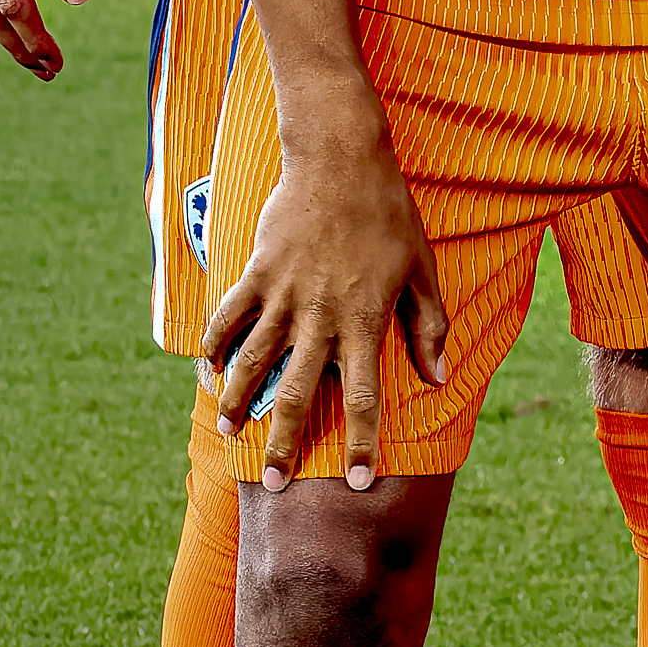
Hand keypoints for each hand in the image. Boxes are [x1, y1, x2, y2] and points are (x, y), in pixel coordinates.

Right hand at [202, 129, 448, 489]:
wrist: (341, 161)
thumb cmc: (390, 216)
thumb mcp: (422, 270)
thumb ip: (429, 326)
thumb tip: (437, 379)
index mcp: (367, 322)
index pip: (366, 397)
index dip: (364, 442)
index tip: (362, 483)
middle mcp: (322, 317)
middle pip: (300, 393)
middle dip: (286, 443)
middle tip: (275, 484)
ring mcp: (284, 296)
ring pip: (254, 362)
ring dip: (239, 403)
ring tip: (229, 434)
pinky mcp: (256, 273)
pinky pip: (228, 319)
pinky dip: (215, 348)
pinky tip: (210, 375)